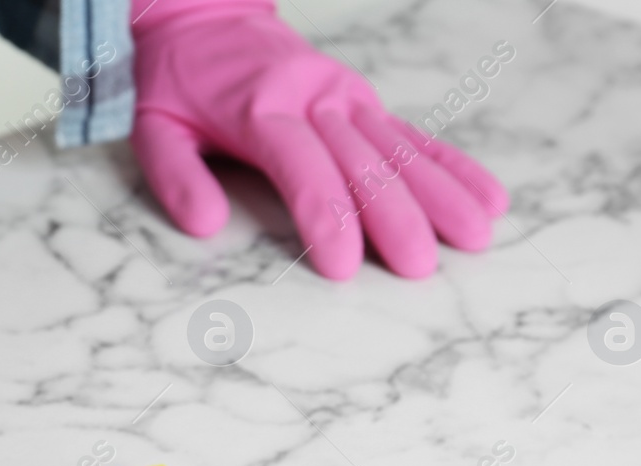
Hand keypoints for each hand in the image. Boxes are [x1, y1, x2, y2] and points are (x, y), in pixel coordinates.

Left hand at [130, 0, 509, 278]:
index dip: (326, 216)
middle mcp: (313, 98)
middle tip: (421, 266)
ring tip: (476, 236)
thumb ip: (177, 178)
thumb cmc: (176, 82)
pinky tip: (487, 196)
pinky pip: (412, 134)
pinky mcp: (361, 100)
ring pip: (398, 148)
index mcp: (261, 109)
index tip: (344, 265)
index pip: (302, 168)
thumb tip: (206, 225)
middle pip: (361, 163)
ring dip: (439, 192)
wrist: (203, 15)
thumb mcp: (153, 127)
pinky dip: (450, 165)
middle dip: (394, 216)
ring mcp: (344, 96)